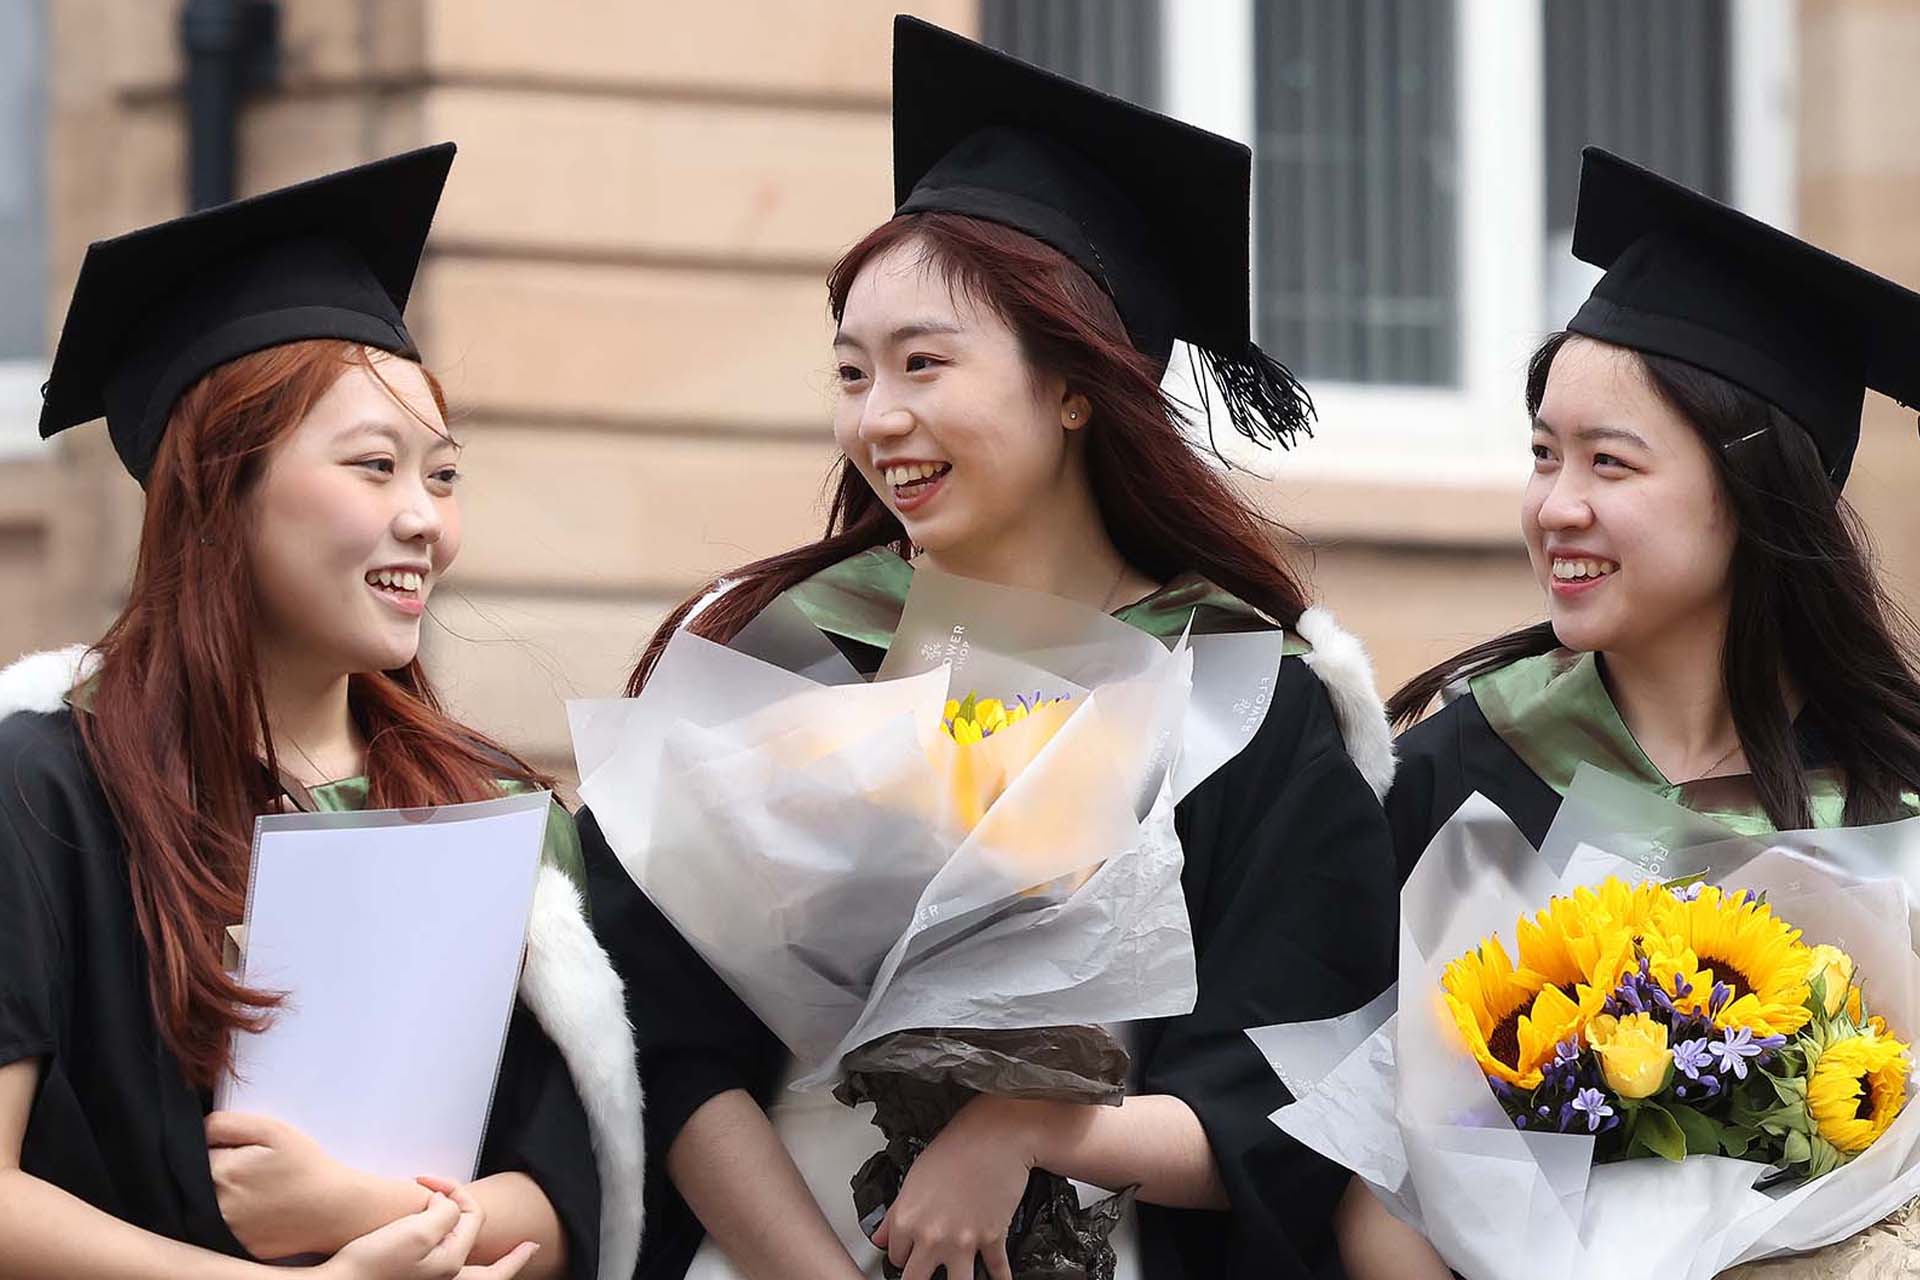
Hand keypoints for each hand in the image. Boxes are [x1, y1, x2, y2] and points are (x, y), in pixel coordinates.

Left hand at [208, 1111, 412, 1259]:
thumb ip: (227, 1124)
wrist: (335, 1210)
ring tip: (259, 1191)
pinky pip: (222, 1228)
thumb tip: (197, 1131)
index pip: (197, 1154)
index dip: (221, 1149)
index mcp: (221, 1172)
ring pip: (207, 1205)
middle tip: (255, 1172)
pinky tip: (260, 1210)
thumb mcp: (273, 1130)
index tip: (245, 1153)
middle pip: (199, 1181)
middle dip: (220, 1172)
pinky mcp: (234, 1248)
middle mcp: (215, 1206)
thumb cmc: (307, 1167)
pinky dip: (235, 1217)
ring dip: (223, 1195)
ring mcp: (223, 1231)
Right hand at [316, 1178, 538, 1279]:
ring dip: (490, 1265)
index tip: (429, 1185)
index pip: (472, 1217)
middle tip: (529, 1250)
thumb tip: (450, 1205)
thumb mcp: (419, 1229)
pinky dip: (458, 1261)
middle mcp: (445, 1277)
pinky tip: (455, 1256)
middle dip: (512, 1260)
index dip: (456, 1193)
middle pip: (492, 1271)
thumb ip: (446, 1213)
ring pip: (473, 1275)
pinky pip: (447, 1272)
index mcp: (452, 1264)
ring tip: (509, 1261)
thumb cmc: (373, 1262)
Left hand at [873, 1096, 1058, 1279]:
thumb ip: (895, 1214)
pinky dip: (999, 1278)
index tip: (909, 1255)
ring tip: (957, 1278)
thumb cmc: (955, 1148)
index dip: (903, 1256)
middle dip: (919, 1278)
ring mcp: (964, 1241)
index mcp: (908, 1220)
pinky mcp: (993, 1239)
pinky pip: (997, 1271)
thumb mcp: (914, 1178)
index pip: (895, 1258)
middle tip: (925, 1274)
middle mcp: (933, 1236)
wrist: (995, 1135)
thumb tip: (882, 1236)